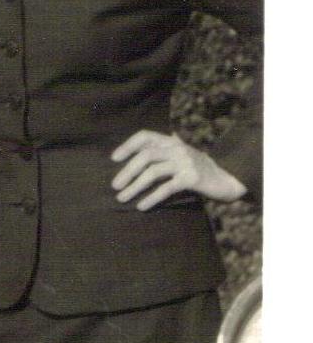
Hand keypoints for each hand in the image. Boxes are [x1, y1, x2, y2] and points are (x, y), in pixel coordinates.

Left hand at [110, 129, 246, 209]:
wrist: (229, 179)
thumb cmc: (199, 168)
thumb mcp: (181, 154)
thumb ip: (163, 151)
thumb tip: (134, 157)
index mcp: (171, 141)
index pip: (144, 136)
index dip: (127, 146)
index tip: (114, 159)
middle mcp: (177, 148)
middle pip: (145, 156)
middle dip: (127, 171)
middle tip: (114, 186)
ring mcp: (185, 162)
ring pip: (153, 172)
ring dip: (134, 186)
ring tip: (122, 198)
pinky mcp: (192, 178)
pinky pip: (166, 188)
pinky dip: (152, 198)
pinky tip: (142, 206)